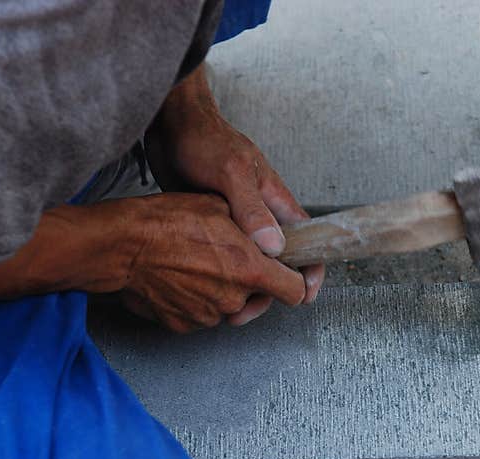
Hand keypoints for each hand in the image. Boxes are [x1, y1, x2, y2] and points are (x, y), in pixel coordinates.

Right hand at [117, 193, 304, 332]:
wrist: (121, 246)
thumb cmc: (167, 221)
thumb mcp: (219, 207)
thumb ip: (254, 229)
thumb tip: (271, 239)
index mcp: (250, 270)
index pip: (295, 291)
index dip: (294, 282)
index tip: (288, 276)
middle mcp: (233, 299)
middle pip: (258, 299)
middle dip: (251, 283)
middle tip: (229, 259)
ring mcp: (208, 316)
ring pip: (228, 307)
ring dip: (222, 291)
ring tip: (199, 264)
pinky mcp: (183, 325)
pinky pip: (201, 315)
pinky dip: (196, 301)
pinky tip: (181, 278)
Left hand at [146, 63, 324, 323]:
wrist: (168, 125)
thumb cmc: (204, 140)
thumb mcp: (229, 173)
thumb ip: (252, 210)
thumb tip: (274, 248)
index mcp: (276, 203)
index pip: (308, 242)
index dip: (311, 271)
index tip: (304, 297)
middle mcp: (263, 216)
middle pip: (278, 263)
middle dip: (268, 291)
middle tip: (244, 313)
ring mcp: (239, 222)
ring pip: (252, 264)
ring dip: (243, 287)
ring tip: (224, 308)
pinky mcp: (216, 226)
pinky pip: (228, 257)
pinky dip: (223, 276)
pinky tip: (206, 289)